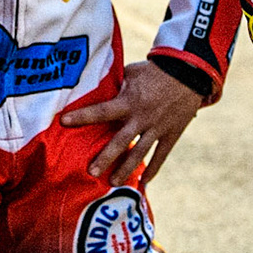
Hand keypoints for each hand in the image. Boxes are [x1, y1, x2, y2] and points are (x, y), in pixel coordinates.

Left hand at [58, 61, 204, 186]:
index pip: (101, 111)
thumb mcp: (132, 73)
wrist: (189, 72)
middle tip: (91, 172)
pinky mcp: (171, 134)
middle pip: (120, 142)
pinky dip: (153, 170)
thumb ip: (116, 85)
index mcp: (129, 100)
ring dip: (126, 169)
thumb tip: (96, 89)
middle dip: (105, 158)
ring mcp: (157, 128)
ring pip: (139, 153)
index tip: (63, 122)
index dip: (82, 116)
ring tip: (113, 183)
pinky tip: (144, 183)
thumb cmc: (155, 69)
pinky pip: (161, 155)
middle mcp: (141, 117)